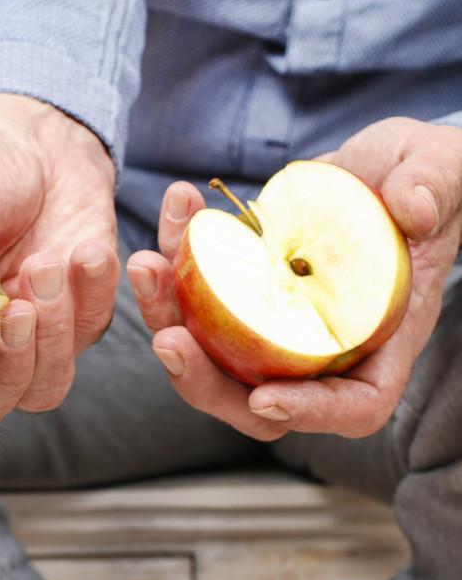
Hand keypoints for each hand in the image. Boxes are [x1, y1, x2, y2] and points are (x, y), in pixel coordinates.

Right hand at [0, 94, 118, 426]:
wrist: (39, 139)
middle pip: (2, 397)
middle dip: (13, 357)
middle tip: (19, 305)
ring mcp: (38, 334)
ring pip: (49, 380)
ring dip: (53, 329)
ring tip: (48, 262)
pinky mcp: (85, 312)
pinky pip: (94, 328)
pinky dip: (93, 294)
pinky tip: (87, 251)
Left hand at [127, 117, 461, 439]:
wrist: (379, 166)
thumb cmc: (426, 179)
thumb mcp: (443, 171)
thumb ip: (435, 187)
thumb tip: (414, 209)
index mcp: (379, 338)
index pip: (351, 405)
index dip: (309, 413)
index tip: (264, 400)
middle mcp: (317, 344)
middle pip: (254, 398)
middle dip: (203, 379)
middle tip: (168, 338)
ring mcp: (270, 321)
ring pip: (207, 350)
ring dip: (166, 313)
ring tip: (148, 266)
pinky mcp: (237, 290)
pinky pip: (193, 293)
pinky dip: (174, 257)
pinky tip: (177, 208)